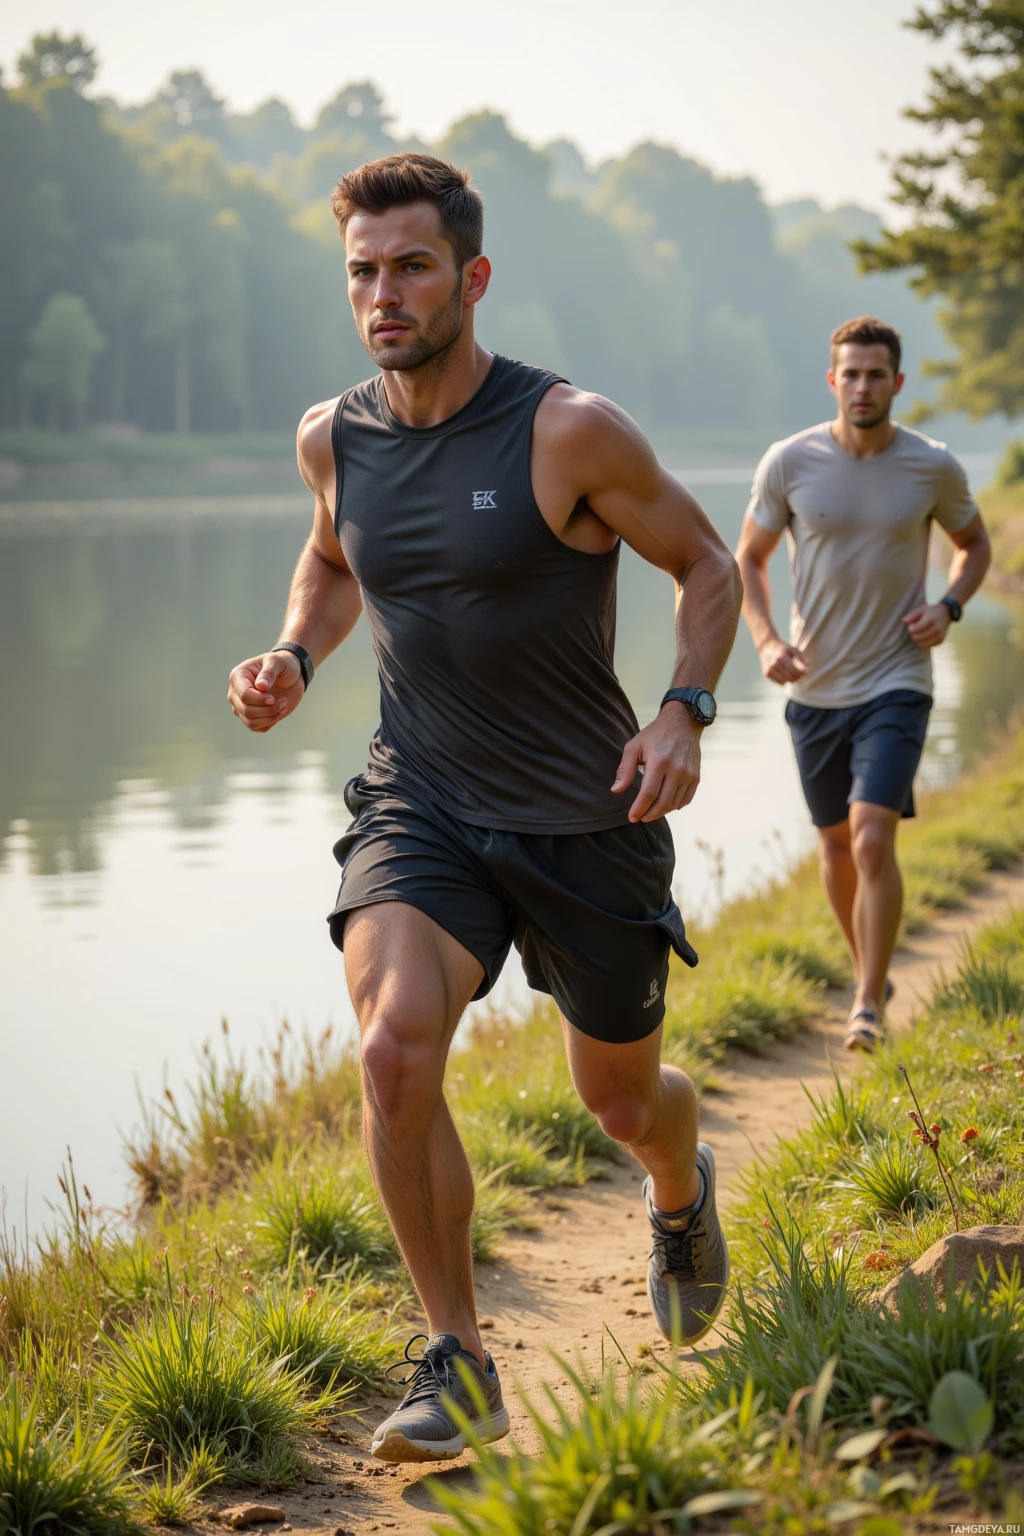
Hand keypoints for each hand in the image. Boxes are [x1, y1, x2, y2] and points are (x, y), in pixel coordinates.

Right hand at [227, 650, 304, 732]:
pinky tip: (279, 711)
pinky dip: (270, 723)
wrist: (291, 676)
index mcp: (238, 676)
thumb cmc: (282, 665)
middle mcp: (236, 693)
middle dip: (269, 709)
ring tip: (283, 705)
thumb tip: (261, 686)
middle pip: (246, 711)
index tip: (274, 698)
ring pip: (251, 722)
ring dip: (271, 717)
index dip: (260, 700)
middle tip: (284, 701)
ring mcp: (242, 706)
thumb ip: (269, 672)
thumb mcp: (278, 662)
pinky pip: (257, 728)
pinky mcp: (251, 716)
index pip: (244, 695)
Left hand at [611, 703, 701, 821]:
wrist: (683, 722)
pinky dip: (675, 806)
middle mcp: (677, 770)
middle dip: (649, 815)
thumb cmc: (654, 734)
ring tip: (650, 812)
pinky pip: (686, 799)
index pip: (648, 794)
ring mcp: (689, 774)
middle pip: (662, 803)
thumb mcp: (634, 747)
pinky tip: (665, 805)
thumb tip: (616, 790)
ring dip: (661, 812)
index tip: (632, 817)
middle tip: (640, 818)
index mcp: (659, 762)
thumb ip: (625, 769)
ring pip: (674, 804)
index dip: (639, 809)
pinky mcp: (696, 777)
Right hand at [758, 637, 808, 684]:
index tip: (804, 673)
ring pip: (784, 681)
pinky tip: (785, 674)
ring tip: (793, 675)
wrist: (767, 647)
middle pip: (789, 677)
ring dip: (791, 680)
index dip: (801, 674)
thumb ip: (801, 658)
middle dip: (797, 678)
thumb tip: (808, 666)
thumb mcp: (793, 649)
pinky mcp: (767, 673)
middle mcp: (774, 663)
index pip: (793, 670)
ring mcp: (769, 669)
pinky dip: (784, 680)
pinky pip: (779, 682)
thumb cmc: (784, 649)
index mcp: (781, 656)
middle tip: (800, 675)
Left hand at [903, 602, 950, 648]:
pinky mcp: (940, 641)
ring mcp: (939, 636)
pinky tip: (925, 636)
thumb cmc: (931, 611)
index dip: (910, 628)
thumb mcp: (922, 609)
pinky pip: (927, 646)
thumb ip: (912, 615)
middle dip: (913, 634)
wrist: (946, 613)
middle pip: (917, 638)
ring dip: (918, 640)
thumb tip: (904, 621)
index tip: (912, 625)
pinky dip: (924, 643)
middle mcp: (936, 629)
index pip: (914, 630)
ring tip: (919, 633)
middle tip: (915, 630)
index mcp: (930, 620)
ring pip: (922, 644)